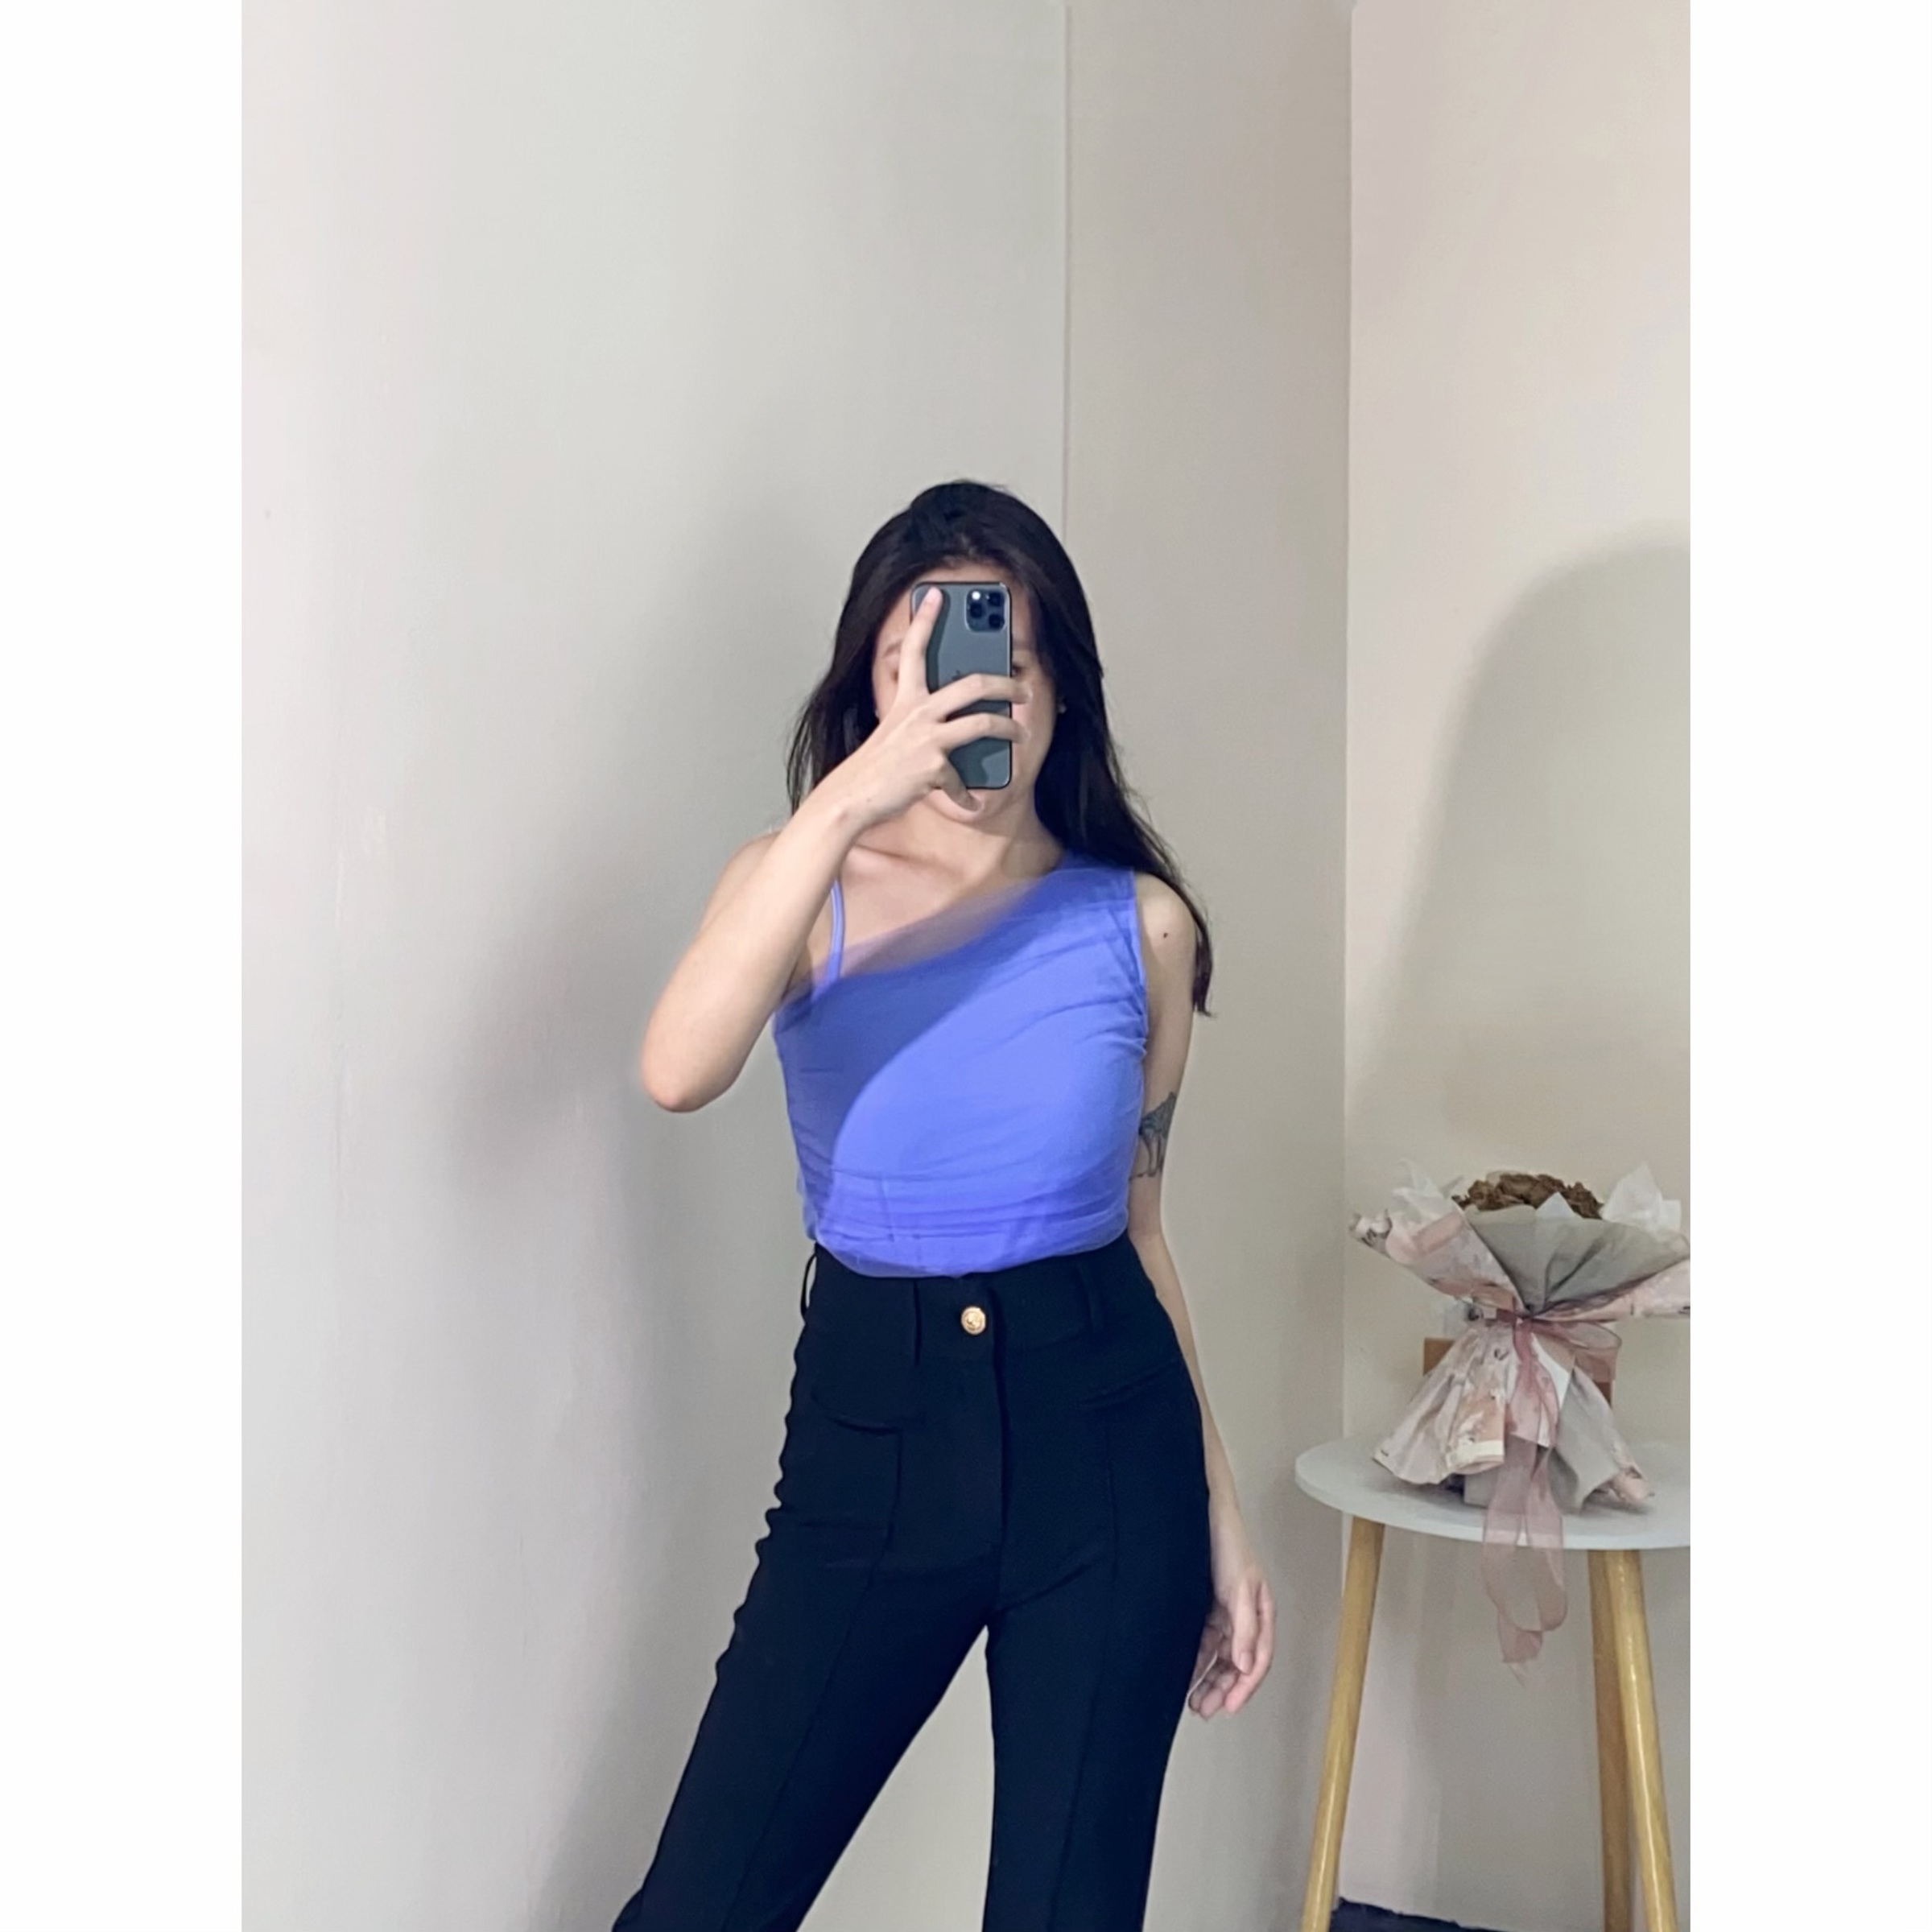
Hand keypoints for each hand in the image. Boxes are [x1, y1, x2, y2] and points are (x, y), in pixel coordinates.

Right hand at [816, 587, 1023, 827]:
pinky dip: (969, 796)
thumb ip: (918, 718)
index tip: (936, 594)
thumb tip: (953, 719)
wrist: (851, 796)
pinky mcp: (933, 768)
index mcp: (905, 699)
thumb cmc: (874, 766)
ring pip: (982, 724)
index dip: (925, 619)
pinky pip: (962, 781)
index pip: (914, 649)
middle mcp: (918, 713)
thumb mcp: (893, 731)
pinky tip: (974, 802)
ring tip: (1021, 734)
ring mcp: (927, 739)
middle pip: (974, 685)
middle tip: (1024, 687)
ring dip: (1010, 729)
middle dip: (1007, 684)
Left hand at [1186, 1498, 1274, 1718]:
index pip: (1258, 1660)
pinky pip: (1204, 1642)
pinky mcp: (1206, 1608)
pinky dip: (1197, 1660)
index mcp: (1261, 1613)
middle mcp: (1244, 1617)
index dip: (1244, 1687)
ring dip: (1209, 1679)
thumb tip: (1246, 1666)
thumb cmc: (1229, 1543)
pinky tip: (1187, 1674)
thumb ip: (1245, 1629)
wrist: (1203, 1514)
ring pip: (1219, 1657)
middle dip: (1223, 1689)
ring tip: (1195, 1701)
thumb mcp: (1240, 1588)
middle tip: (1206, 1709)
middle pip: (1237, 1664)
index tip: (1229, 1705)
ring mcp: (1225, 1613)